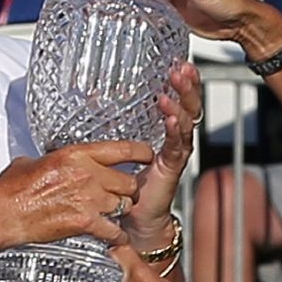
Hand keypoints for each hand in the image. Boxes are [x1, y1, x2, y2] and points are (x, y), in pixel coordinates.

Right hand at [0, 141, 153, 249]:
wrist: (3, 215)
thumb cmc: (11, 190)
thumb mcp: (30, 163)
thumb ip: (49, 160)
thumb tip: (48, 160)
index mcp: (75, 155)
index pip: (121, 149)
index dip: (140, 152)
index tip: (146, 155)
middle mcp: (88, 175)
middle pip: (128, 181)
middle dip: (127, 189)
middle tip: (122, 194)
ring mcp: (89, 199)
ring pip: (124, 205)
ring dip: (120, 211)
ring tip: (114, 215)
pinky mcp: (86, 222)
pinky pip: (114, 230)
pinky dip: (117, 237)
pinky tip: (115, 238)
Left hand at [127, 63, 200, 246]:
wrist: (134, 218)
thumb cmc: (127, 184)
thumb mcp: (118, 148)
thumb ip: (112, 127)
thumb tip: (92, 99)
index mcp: (165, 134)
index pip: (178, 103)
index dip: (181, 84)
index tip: (179, 64)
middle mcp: (175, 141)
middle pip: (189, 107)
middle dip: (187, 86)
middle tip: (183, 69)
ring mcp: (176, 154)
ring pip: (187, 122)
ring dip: (181, 102)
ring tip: (175, 85)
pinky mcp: (172, 168)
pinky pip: (177, 146)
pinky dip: (175, 130)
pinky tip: (173, 118)